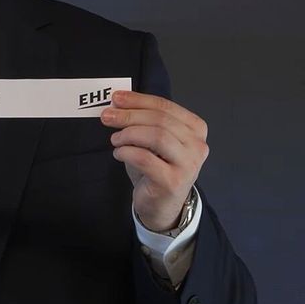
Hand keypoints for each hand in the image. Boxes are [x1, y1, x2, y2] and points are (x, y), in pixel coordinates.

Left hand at [101, 89, 207, 231]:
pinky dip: (127, 152)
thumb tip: (119, 102)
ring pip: (157, 136)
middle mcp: (197, 145)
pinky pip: (145, 158)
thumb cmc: (156, 168)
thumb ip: (143, 120)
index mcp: (195, 129)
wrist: (162, 205)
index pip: (166, 107)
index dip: (139, 100)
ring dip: (129, 134)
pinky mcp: (173, 182)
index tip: (116, 98)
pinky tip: (119, 154)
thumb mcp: (152, 140)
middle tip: (107, 116)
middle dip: (129, 115)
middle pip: (160, 120)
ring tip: (115, 139)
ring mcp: (188, 164)